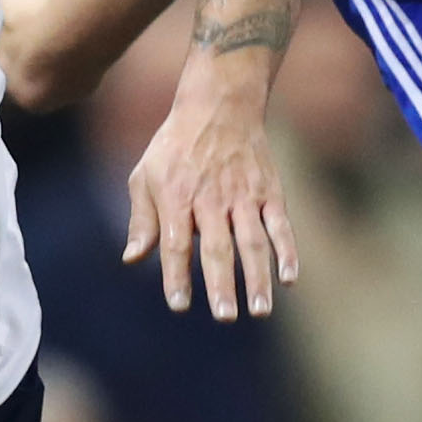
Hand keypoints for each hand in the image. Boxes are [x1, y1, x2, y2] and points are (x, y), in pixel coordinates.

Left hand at [122, 75, 300, 320]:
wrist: (219, 105)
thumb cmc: (174, 147)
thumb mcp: (145, 176)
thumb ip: (141, 220)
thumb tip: (132, 259)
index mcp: (177, 198)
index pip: (176, 244)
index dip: (177, 275)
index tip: (179, 305)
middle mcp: (212, 199)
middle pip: (217, 248)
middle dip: (221, 284)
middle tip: (224, 316)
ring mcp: (244, 195)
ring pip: (253, 242)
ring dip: (257, 277)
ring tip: (259, 311)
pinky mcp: (269, 191)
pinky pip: (280, 225)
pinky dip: (287, 252)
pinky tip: (289, 279)